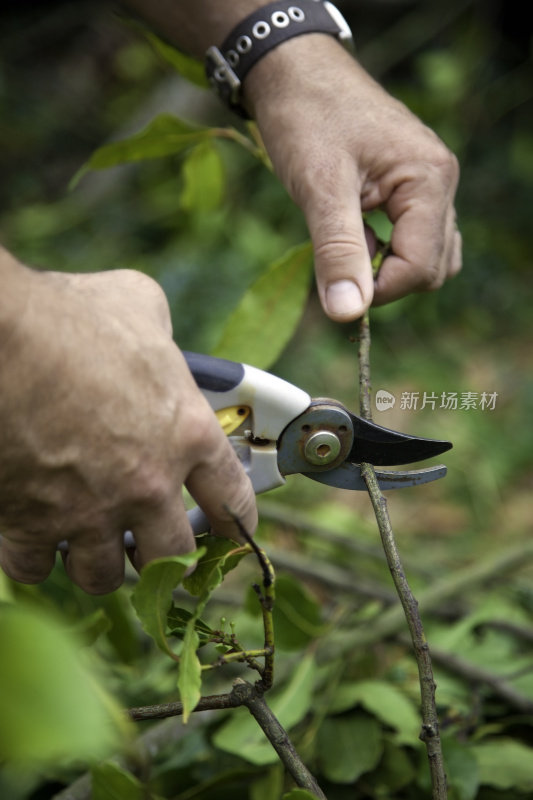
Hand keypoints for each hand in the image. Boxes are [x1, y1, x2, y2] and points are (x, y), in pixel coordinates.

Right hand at [0, 263, 256, 593]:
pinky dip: (35, 557)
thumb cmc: (70, 316)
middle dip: (163, 557)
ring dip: (98, 563)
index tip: (233, 533)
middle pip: (174, 556)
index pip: (234, 498)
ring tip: (88, 543)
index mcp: (187, 433)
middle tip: (149, 544)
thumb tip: (157, 333)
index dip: (238, 523)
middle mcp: (148, 483)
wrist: (2, 342)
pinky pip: (37, 569)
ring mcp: (91, 511)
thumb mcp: (139, 305)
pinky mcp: (34, 525)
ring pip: (104, 576)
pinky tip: (32, 536)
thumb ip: (161, 334)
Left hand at [245, 35, 461, 320]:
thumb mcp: (319, 188)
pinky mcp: (411, 186)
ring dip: (388, 267)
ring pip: (429, 254)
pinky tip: (353, 233)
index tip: (336, 287)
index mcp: (428, 179)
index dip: (379, 290)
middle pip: (432, 266)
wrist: (293, 71)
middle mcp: (440, 181)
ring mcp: (429, 183)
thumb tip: (348, 314)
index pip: (423, 266)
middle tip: (338, 260)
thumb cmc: (306, 118)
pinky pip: (414, 235)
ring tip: (346, 243)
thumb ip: (338, 252)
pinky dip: (386, 249)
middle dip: (386, 279)